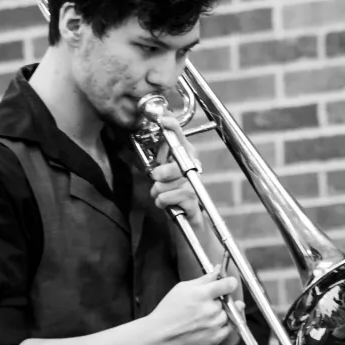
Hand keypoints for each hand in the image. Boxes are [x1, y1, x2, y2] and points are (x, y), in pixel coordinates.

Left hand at [148, 116, 226, 272]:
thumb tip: (149, 153)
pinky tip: (164, 205)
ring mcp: (195, 187)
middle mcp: (194, 170)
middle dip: (160, 173)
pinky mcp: (194, 203)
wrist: (188, 225)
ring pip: (169, 182)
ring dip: (159, 191)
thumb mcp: (164, 178)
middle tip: (157, 179)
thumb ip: (159, 164)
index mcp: (187, 160)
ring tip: (160, 196)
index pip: (181, 140)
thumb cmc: (175, 199)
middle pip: (174, 164)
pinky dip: (163, 202)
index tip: (164, 119)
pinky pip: (173, 197)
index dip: (173, 129)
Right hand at [148, 269, 239, 344]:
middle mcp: (211, 310)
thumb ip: (204, 279)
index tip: (229, 283)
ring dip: (220, 313)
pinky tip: (207, 325)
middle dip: (219, 300)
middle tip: (204, 304)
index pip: (229, 284)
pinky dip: (221, 326)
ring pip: (228, 314)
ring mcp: (214, 325)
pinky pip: (228, 329)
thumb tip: (218, 270)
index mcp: (202, 294)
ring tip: (202, 317)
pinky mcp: (215, 338)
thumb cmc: (168, 312)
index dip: (230, 282)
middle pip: (227, 300)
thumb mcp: (182, 288)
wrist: (159, 336)